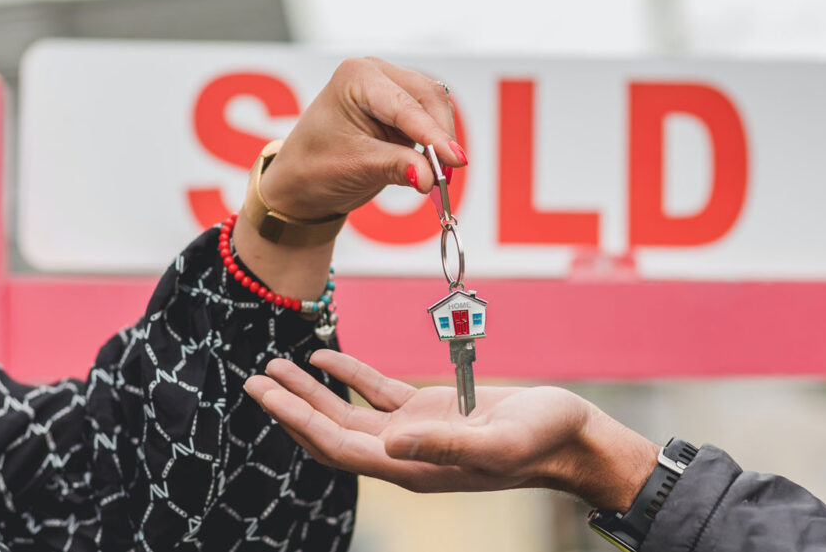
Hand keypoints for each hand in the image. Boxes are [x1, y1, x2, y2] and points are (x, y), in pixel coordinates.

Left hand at [233, 57, 464, 298]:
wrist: (302, 180)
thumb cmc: (314, 168)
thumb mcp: (355, 167)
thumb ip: (395, 167)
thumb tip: (430, 177)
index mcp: (356, 77)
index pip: (405, 105)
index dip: (433, 134)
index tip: (456, 160)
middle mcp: (376, 74)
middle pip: (428, 97)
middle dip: (441, 136)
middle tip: (448, 174)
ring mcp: (391, 87)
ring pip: (436, 107)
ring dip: (441, 139)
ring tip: (438, 174)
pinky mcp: (403, 107)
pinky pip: (432, 119)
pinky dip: (437, 142)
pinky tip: (433, 165)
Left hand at [243, 350, 659, 510]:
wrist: (571, 436)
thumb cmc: (544, 440)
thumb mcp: (500, 442)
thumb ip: (447, 446)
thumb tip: (390, 447)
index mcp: (414, 466)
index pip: (339, 447)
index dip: (299, 422)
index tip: (266, 396)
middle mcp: (405, 453)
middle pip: (331, 432)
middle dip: (291, 408)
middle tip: (254, 380)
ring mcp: (415, 432)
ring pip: (348, 412)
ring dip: (312, 392)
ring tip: (276, 367)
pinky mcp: (429, 411)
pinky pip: (377, 393)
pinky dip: (350, 376)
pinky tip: (326, 357)